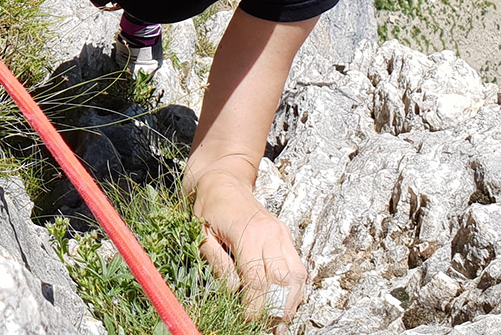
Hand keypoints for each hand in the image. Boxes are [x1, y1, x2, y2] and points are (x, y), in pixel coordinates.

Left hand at [190, 172, 305, 329]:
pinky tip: (285, 302)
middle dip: (277, 309)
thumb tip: (235, 291)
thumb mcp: (202, 235)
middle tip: (269, 327)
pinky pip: (298, 267)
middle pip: (284, 281)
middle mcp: (271, 234)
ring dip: (291, 301)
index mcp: (248, 233)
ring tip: (280, 321)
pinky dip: (295, 288)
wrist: (223, 181)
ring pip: (297, 276)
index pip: (258, 279)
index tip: (248, 321)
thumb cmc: (208, 208)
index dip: (255, 305)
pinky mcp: (286, 237)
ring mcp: (282, 235)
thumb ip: (218, 264)